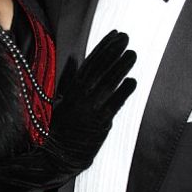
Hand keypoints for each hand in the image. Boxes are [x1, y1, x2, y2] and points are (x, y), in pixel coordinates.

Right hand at [46, 31, 136, 173]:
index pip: (89, 63)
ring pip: (108, 84)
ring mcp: (90, 109)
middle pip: (99, 69)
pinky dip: (123, 92)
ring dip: (121, 68)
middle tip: (126, 38)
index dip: (102, 48)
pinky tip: (133, 81)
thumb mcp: (60, 101)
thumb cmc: (61, 128)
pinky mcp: (99, 123)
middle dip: (113, 52)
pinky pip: (114, 104)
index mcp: (71, 90)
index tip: (113, 35)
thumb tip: (75, 61)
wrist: (58, 155)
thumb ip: (70, 81)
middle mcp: (80, 97)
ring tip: (132, 54)